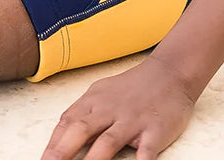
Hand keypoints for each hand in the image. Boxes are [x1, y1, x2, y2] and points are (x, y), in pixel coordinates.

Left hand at [40, 55, 196, 159]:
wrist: (170, 72)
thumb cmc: (132, 88)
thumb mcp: (101, 93)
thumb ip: (82, 114)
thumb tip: (58, 138)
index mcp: (94, 100)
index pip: (67, 122)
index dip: (53, 144)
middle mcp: (110, 110)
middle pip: (82, 129)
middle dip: (63, 151)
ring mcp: (132, 120)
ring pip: (108, 142)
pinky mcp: (155, 131)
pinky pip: (145, 151)